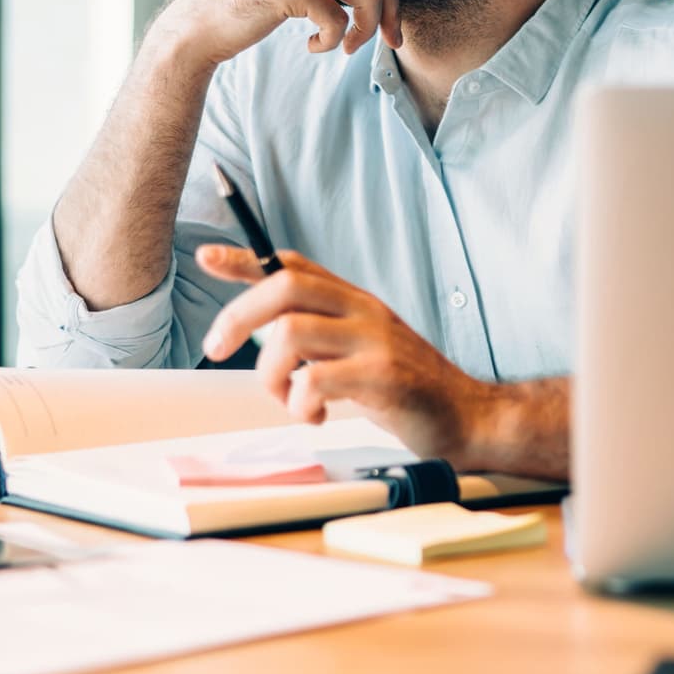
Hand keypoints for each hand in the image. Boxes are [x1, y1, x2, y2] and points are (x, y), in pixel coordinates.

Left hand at [195, 246, 494, 464]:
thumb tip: (265, 328)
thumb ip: (322, 332)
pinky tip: (316, 417)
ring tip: (288, 401)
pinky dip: (300, 405)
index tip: (206, 256)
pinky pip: (315, 381)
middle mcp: (364, 311)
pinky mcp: (383, 377)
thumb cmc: (406, 387)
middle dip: (237, 316)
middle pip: (284, 287)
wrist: (467, 417)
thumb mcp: (361, 347)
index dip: (245, 259)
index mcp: (356, 302)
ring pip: (290, 334)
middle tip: (216, 350)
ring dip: (271, 374)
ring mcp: (376, 341)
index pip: (294, 265)